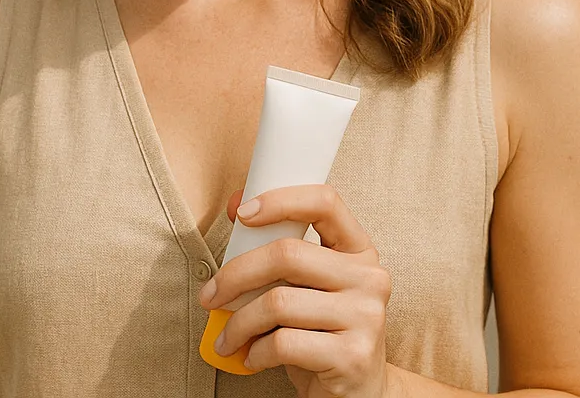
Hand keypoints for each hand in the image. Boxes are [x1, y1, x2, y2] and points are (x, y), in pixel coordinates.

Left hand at [199, 183, 393, 397]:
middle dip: (236, 274)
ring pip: (279, 302)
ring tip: (227, 337)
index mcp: (360, 249)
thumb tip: (237, 206)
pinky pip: (283, 343)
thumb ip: (281, 248)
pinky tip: (251, 357)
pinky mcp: (352, 356)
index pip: (325, 202)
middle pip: (287, 255)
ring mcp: (366, 317)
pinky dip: (255, 351)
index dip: (280, 201)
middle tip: (209, 295)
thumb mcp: (310, 285)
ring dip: (239, 323)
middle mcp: (370, 277)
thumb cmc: (323, 331)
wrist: (362, 393)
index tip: (243, 215)